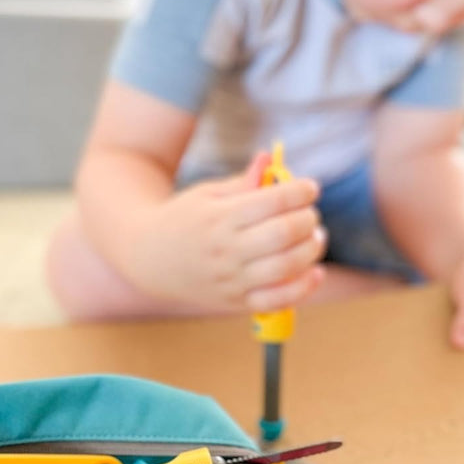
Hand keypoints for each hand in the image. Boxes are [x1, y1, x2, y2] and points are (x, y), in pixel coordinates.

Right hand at [128, 153, 326, 312]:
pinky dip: (303, 288)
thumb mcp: (207, 194)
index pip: (273, 202)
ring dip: (311, 249)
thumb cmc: (183, 219)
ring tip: (315, 237)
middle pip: (284, 233)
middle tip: (310, 214)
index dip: (300, 191)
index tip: (310, 188)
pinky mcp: (235, 302)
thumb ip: (243, 182)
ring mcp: (231, 279)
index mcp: (219, 217)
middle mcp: (226, 250)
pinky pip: (278, 301)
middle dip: (308, 219)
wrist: (148, 259)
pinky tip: (314, 272)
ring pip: (286, 267)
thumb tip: (270, 160)